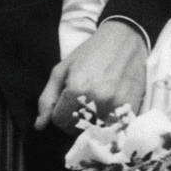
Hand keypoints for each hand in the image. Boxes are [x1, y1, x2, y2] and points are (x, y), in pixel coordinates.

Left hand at [36, 20, 150, 128]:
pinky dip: (108, 123)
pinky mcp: (131, 108)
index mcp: (76, 89)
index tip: (67, 102)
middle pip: (76, 128)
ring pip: (94, 130)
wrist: (124, 40)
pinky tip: (108, 107)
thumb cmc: (89, 53)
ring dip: (91, 122)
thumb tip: (39, 126)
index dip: (59, 113)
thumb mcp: (62, 69)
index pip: (59, 121)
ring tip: (95, 104)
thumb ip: (48, 98)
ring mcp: (115, 106)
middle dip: (74, 119)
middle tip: (81, 102)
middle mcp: (96, 100)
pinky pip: (113, 128)